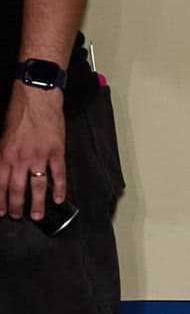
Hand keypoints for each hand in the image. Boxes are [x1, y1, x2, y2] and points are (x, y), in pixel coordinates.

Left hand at [0, 83, 66, 219]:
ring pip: (38, 187)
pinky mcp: (56, 152)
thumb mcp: (3, 135)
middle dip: (16, 207)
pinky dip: (59, 189)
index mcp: (5, 154)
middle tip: (17, 216)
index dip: (0, 201)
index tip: (2, 212)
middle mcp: (21, 159)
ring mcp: (40, 156)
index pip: (0, 185)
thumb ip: (4, 155)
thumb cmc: (19, 112)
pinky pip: (58, 175)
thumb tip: (4, 172)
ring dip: (37, 204)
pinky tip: (59, 199)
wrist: (37, 96)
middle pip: (17, 190)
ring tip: (36, 215)